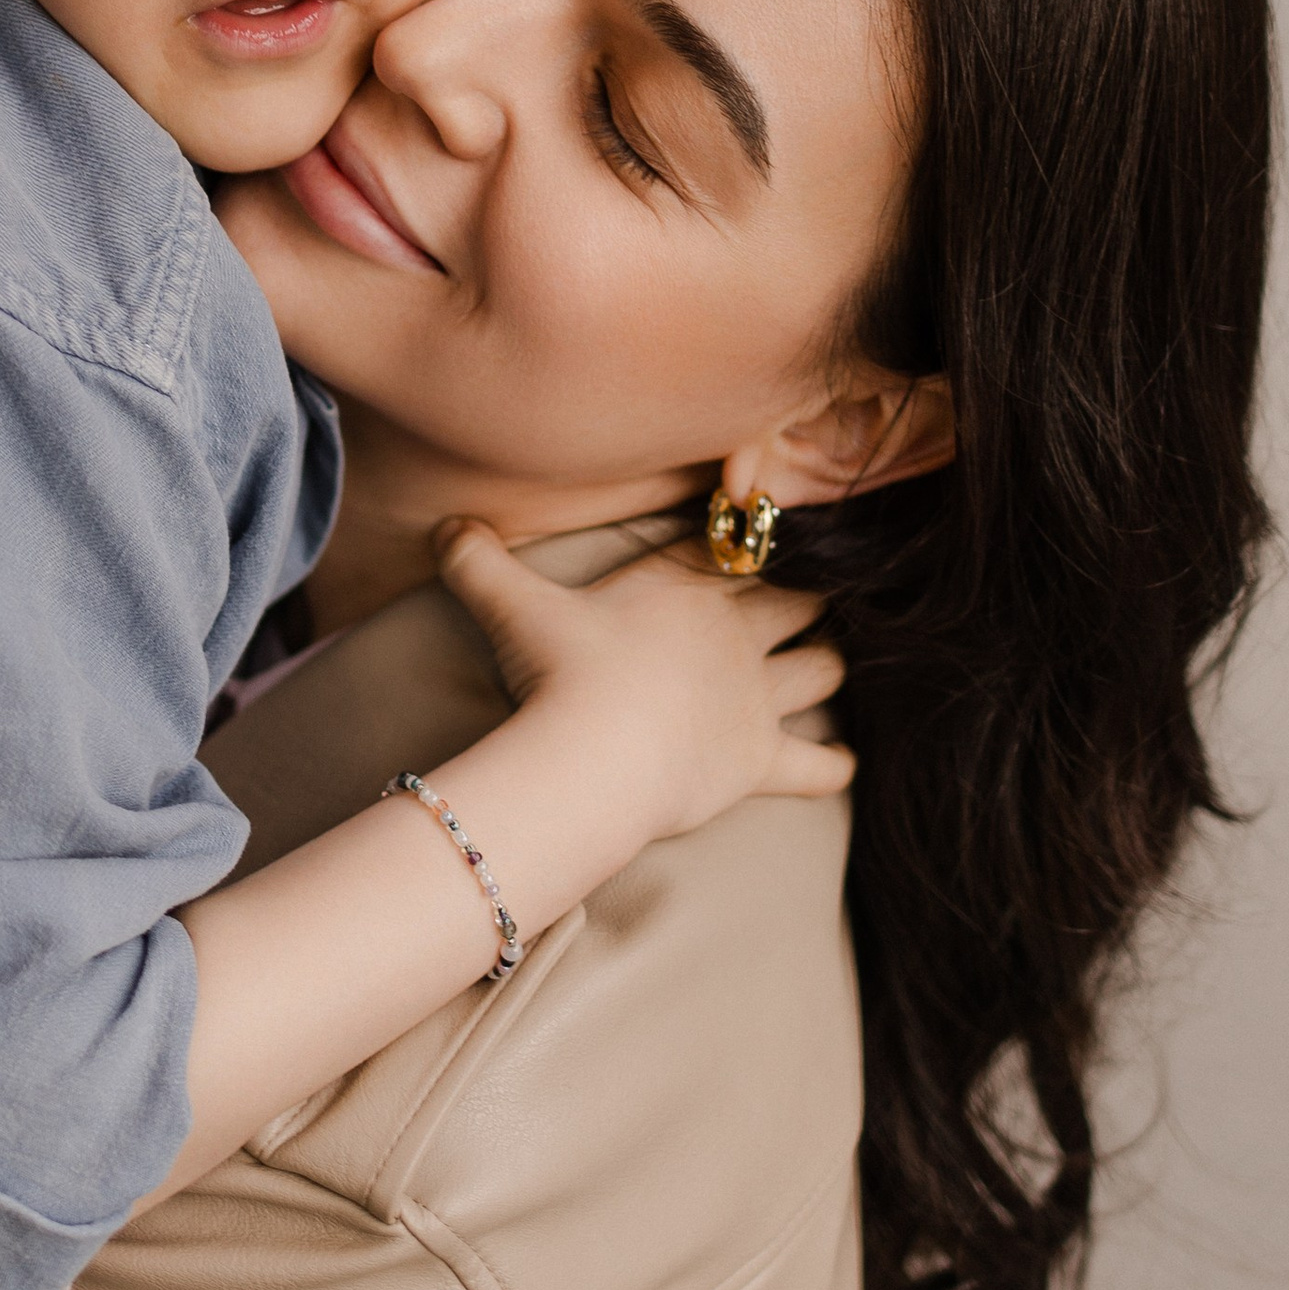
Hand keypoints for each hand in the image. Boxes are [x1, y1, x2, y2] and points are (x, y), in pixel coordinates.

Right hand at [435, 522, 848, 848]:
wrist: (590, 753)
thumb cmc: (558, 670)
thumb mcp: (510, 604)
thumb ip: (479, 560)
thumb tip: (446, 524)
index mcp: (685, 584)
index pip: (737, 549)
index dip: (752, 545)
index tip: (759, 543)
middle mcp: (733, 631)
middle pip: (797, 600)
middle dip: (805, 600)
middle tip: (805, 603)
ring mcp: (755, 695)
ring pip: (822, 669)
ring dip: (826, 668)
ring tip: (824, 669)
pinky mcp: (761, 760)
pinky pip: (821, 764)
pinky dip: (834, 764)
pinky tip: (842, 763)